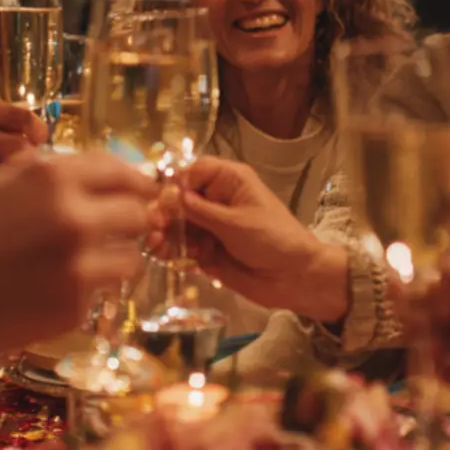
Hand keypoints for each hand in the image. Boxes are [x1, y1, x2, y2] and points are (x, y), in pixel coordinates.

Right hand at [0, 151, 157, 352]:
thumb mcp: (0, 183)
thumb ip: (50, 178)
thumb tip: (94, 180)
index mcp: (54, 177)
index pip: (120, 171)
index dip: (135, 182)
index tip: (143, 191)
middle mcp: (74, 217)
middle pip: (137, 214)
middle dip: (129, 223)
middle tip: (117, 232)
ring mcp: (77, 265)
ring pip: (130, 260)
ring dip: (115, 261)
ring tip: (85, 266)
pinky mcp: (71, 308)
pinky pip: (97, 296)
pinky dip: (81, 293)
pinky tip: (47, 291)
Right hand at [159, 157, 349, 322]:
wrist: (295, 278)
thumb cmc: (273, 239)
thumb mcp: (235, 223)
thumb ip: (199, 211)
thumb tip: (169, 195)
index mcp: (229, 181)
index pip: (193, 171)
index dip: (175, 184)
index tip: (163, 200)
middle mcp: (217, 200)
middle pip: (180, 199)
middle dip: (164, 212)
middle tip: (153, 226)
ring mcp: (211, 227)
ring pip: (178, 225)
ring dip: (165, 234)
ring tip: (156, 245)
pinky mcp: (208, 251)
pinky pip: (184, 248)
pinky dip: (173, 252)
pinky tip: (166, 257)